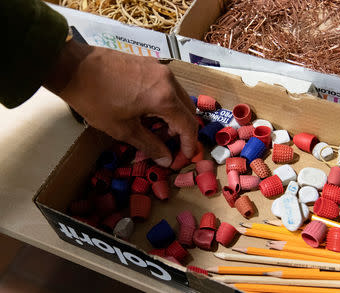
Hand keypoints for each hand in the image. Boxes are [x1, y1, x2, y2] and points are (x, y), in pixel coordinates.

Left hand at [45, 40, 197, 166]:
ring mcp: (160, 68)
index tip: (184, 157)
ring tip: (155, 128)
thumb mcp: (123, 129)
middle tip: (167, 144)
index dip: (189, 144)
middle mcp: (168, 80)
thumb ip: (150, 145)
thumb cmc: (96, 100)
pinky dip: (166, 101)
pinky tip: (148, 110)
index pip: (188, 125)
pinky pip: (168, 85)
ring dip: (174, 115)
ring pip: (179, 97)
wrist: (73, 66)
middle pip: (188, 109)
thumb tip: (167, 160)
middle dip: (182, 130)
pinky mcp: (150, 62)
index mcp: (164, 98)